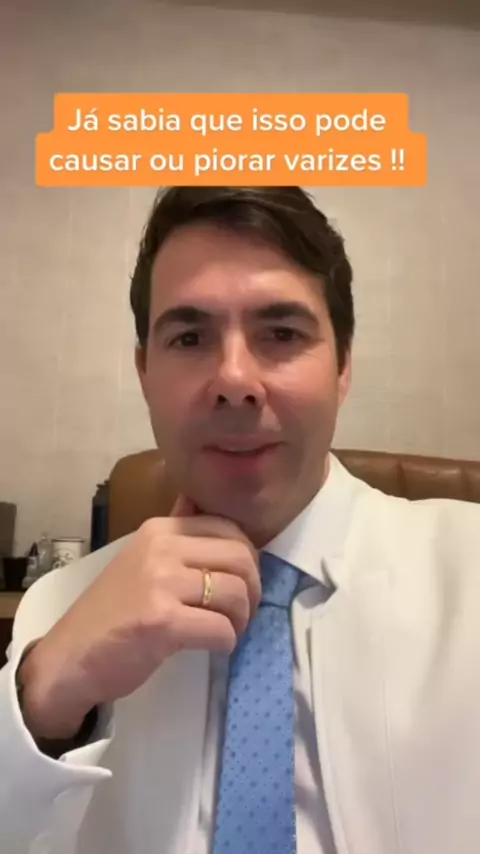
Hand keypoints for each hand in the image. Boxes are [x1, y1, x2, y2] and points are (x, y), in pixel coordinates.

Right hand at [19, 499, 260, 740]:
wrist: (70, 658)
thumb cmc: (111, 613)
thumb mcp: (141, 560)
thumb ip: (175, 535)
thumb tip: (198, 500)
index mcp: (159, 529)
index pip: (227, 528)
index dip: (248, 558)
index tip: (241, 582)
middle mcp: (161, 548)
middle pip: (240, 558)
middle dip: (253, 589)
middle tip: (242, 611)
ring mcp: (160, 583)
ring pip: (236, 594)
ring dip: (241, 620)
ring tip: (227, 630)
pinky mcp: (162, 621)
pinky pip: (221, 629)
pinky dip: (227, 642)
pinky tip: (214, 647)